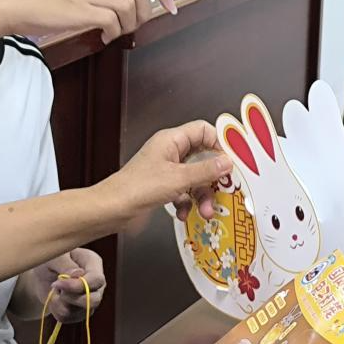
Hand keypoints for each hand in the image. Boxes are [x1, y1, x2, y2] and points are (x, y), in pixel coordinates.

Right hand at [0, 0, 174, 42]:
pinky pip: (111, 22)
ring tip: (114, 32)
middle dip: (147, 12)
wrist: (17, 3)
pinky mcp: (80, 11)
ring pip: (129, 6)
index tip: (170, 6)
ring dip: (129, 25)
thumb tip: (127, 5)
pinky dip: (112, 34)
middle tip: (134, 26)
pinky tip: (101, 38)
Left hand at [23, 249, 106, 323]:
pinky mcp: (80, 312)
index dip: (78, 285)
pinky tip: (55, 298)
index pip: (96, 279)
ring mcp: (90, 299)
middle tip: (55, 287)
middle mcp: (96, 283)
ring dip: (60, 302)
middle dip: (71, 298)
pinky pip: (68, 318)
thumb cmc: (50, 260)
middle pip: (94, 300)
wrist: (41, 274)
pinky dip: (56, 310)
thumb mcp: (54, 257)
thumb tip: (78, 274)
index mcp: (93, 263)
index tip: (58, 284)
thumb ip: (65, 264)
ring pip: (79, 311)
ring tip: (54, 289)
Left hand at [100, 121, 233, 224]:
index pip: (203, 131)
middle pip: (203, 157)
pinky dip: (187, 203)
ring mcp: (166, 170)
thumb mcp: (178, 179)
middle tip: (222, 190)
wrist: (111, 209)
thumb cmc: (135, 188)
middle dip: (212, 178)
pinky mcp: (162, 187)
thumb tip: (227, 162)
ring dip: (202, 195)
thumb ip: (205, 170)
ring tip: (205, 210)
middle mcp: (169, 152)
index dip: (220, 143)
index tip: (233, 160)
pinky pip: (184, 192)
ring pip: (195, 178)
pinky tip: (184, 213)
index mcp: (171, 140)